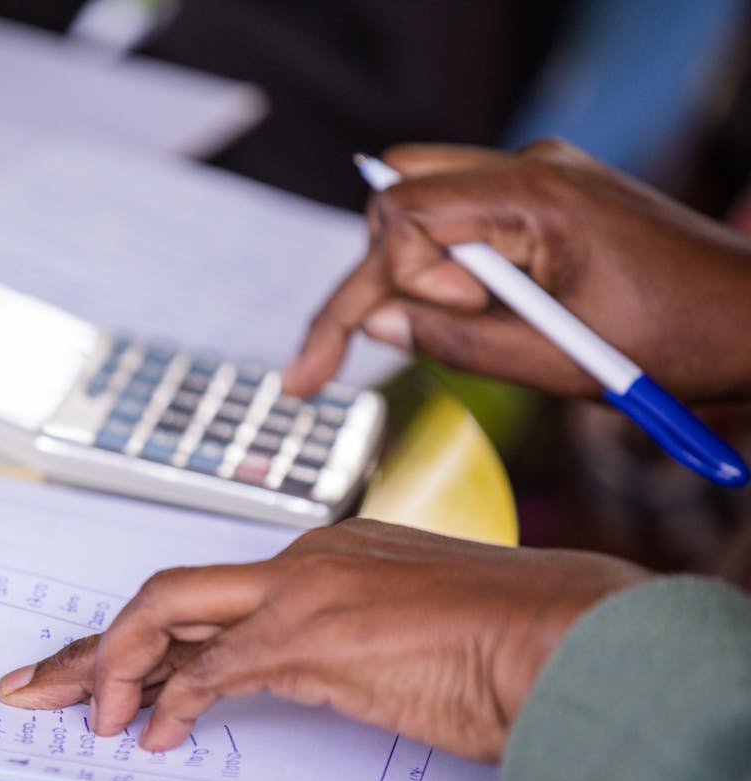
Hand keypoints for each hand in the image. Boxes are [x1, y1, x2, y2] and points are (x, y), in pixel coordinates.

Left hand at [0, 518, 646, 761]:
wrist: (571, 630)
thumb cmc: (510, 636)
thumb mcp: (414, 631)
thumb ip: (356, 641)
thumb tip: (324, 673)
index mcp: (325, 556)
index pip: (210, 593)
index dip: (149, 634)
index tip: (111, 667)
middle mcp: (302, 562)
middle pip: (167, 594)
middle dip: (95, 645)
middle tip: (38, 682)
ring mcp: (302, 593)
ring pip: (168, 613)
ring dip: (111, 667)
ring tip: (79, 712)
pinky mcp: (312, 636)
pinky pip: (213, 668)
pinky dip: (174, 702)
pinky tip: (156, 735)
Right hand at [281, 139, 750, 402]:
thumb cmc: (682, 339)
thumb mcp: (559, 363)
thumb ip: (458, 343)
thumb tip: (377, 325)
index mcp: (538, 195)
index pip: (405, 213)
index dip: (381, 282)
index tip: (399, 336)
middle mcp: (530, 168)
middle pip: (398, 199)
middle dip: (372, 278)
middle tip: (346, 357)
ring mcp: (536, 178)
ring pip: (419, 206)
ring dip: (404, 275)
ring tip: (425, 337)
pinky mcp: (540, 200)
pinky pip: (458, 220)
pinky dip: (439, 271)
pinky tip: (458, 315)